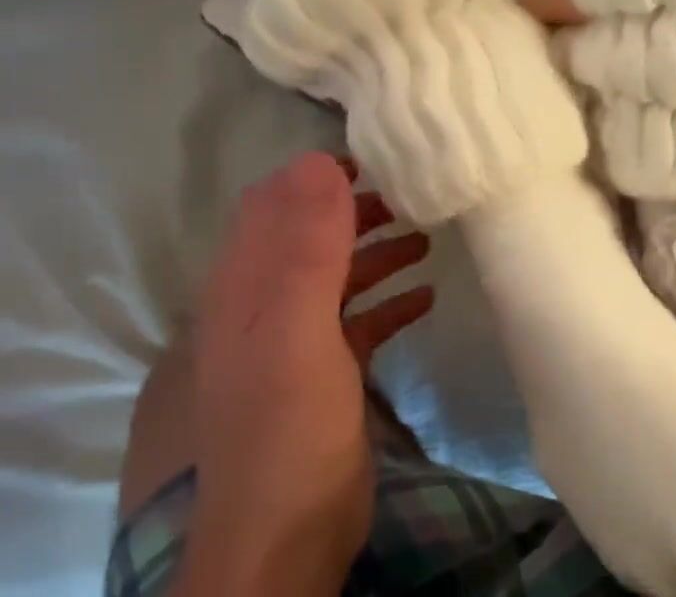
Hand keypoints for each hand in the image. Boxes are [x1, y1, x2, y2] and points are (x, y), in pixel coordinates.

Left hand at [173, 153, 432, 594]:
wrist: (286, 531)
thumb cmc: (287, 428)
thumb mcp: (297, 332)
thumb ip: (307, 250)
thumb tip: (321, 161)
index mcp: (243, 287)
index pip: (272, 203)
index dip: (318, 172)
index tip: (383, 147)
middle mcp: (262, 306)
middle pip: (307, 235)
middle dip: (356, 206)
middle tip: (420, 185)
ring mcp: (294, 344)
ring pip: (335, 276)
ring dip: (376, 249)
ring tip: (431, 230)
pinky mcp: (326, 380)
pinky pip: (358, 323)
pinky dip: (389, 302)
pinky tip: (428, 296)